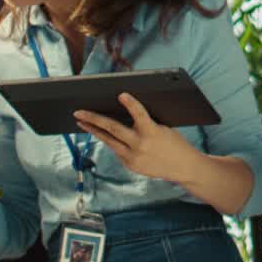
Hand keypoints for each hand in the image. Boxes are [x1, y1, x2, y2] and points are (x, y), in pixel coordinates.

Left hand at [74, 92, 197, 182]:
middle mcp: (140, 146)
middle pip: (112, 129)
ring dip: (94, 130)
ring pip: (109, 141)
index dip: (131, 103)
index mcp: (152, 132)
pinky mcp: (131, 165)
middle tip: (78, 112)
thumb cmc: (174, 142)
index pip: (139, 114)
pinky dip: (112, 141)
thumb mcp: (163, 127)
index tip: (122, 94)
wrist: (182, 167)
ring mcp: (133, 157)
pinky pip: (117, 150)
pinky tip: (104, 135)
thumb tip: (124, 113)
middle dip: (93, 119)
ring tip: (81, 122)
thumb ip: (145, 122)